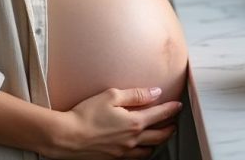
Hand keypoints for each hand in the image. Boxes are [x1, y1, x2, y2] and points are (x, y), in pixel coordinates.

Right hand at [44, 87, 181, 159]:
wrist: (67, 137)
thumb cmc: (86, 115)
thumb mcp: (111, 96)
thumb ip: (136, 95)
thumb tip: (155, 92)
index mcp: (134, 123)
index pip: (160, 115)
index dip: (171, 109)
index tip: (177, 105)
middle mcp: (132, 140)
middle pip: (159, 136)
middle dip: (169, 128)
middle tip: (174, 123)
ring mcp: (123, 152)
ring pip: (149, 150)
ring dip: (157, 142)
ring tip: (160, 136)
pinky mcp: (114, 159)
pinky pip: (135, 158)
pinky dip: (143, 153)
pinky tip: (140, 148)